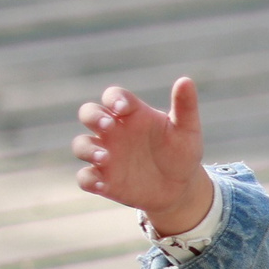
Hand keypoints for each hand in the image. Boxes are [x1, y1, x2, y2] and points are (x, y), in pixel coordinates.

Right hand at [74, 77, 214, 235]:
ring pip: (81, 145)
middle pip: (89, 114)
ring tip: (104, 157)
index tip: (123, 108)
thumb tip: (186, 80)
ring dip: (88, 149)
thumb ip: (185, 107)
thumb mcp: (187, 130)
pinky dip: (89, 180)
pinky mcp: (104, 180)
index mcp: (132, 114)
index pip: (114, 97)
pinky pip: (86, 178)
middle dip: (93, 117)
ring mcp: (105, 155)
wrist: (181, 188)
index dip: (114, 99)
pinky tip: (102, 185)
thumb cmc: (182, 153)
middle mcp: (113, 132)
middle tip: (107, 125)